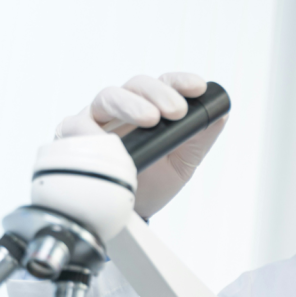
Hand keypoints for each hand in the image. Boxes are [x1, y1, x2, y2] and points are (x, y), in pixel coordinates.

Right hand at [56, 72, 228, 218]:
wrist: (133, 213)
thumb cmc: (155, 181)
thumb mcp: (184, 160)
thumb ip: (201, 136)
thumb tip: (222, 113)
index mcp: (150, 106)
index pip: (164, 85)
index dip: (180, 82)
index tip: (198, 89)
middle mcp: (122, 107)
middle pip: (136, 86)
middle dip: (158, 94)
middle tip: (176, 111)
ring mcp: (96, 119)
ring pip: (108, 97)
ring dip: (130, 105)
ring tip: (150, 119)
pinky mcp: (73, 137)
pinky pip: (75, 126)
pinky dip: (90, 129)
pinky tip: (106, 138)